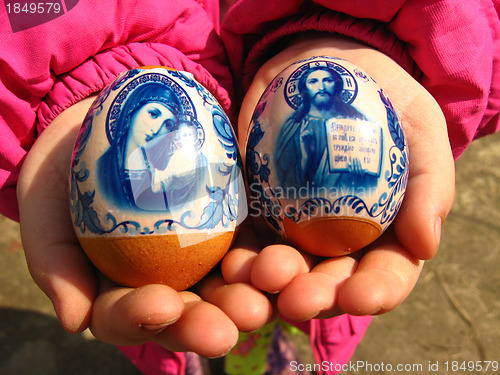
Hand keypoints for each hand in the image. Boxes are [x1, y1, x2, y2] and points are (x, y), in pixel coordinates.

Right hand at [16, 95, 271, 356]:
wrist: (117, 112)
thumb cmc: (72, 161)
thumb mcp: (44, 201)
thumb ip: (54, 259)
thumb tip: (74, 320)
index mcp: (121, 286)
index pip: (128, 316)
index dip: (142, 319)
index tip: (160, 305)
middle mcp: (170, 278)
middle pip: (190, 312)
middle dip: (207, 322)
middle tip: (225, 327)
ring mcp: (207, 251)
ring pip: (232, 286)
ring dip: (251, 297)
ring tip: (263, 298)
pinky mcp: (237, 220)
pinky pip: (260, 242)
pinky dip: (274, 257)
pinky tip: (286, 260)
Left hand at [228, 33, 454, 320]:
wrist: (322, 64)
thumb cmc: (382, 97)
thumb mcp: (420, 127)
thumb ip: (431, 183)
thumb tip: (425, 246)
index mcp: (384, 233)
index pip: (385, 274)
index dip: (374, 291)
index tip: (358, 297)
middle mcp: (337, 241)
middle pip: (328, 282)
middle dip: (314, 296)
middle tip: (296, 299)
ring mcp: (293, 229)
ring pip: (282, 270)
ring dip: (269, 284)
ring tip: (259, 279)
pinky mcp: (254, 210)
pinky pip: (244, 238)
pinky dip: (237, 256)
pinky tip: (230, 263)